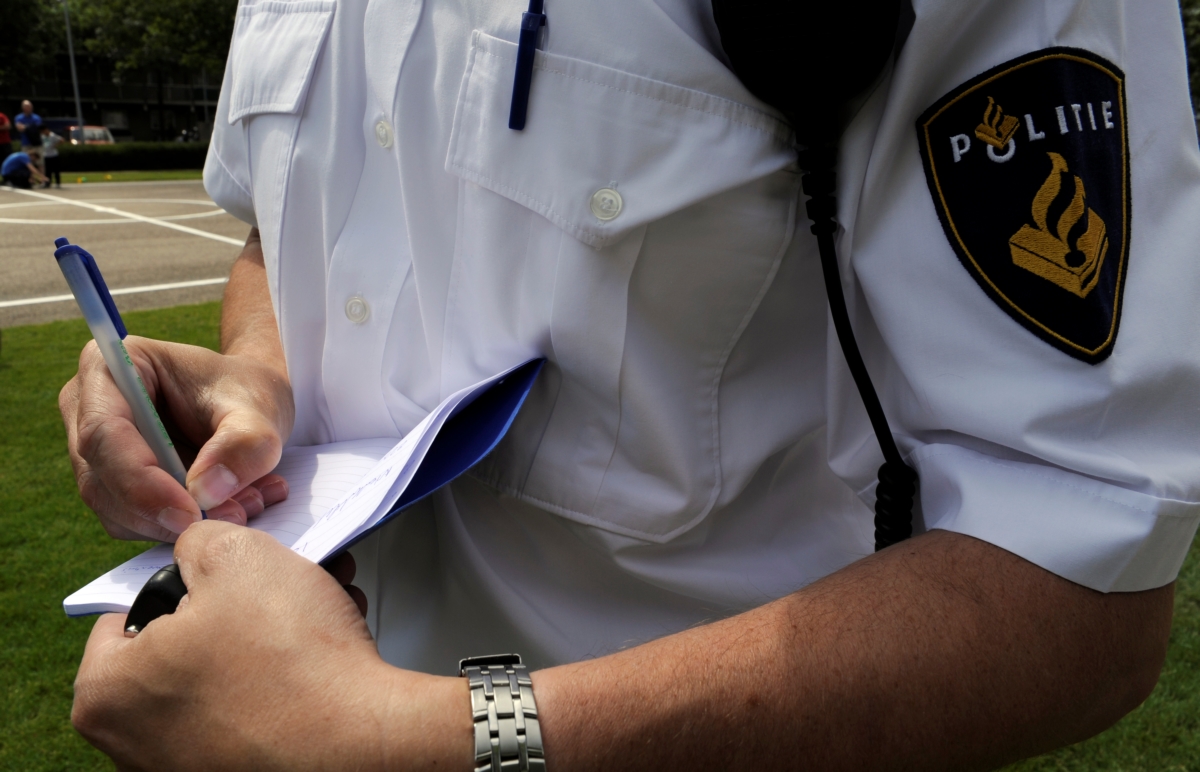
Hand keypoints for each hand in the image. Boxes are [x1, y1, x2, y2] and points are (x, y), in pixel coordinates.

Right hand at [59, 334, 294, 541]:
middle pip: (101, 477)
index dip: (140, 481)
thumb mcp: (260, 410)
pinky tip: (223, 508)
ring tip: (240, 505)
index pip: (104, 432)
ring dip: (173, 522)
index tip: (191, 512)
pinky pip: (130, 521)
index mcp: (113, 365)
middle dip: (161, 510)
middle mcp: (88, 405)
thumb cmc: (247, 391)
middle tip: (228, 517)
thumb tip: (204, 493)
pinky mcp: (111, 481)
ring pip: (112, 508)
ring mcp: (96, 447)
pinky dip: (175, 525)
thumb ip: (243, 445)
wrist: (251, 402)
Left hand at [72, 522, 468, 770]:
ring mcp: (186, 766)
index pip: (126, 613)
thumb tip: (198, 550)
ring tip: (313, 618)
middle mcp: (135, 745)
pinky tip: (321, 659)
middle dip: (236, 610)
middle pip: (182, 645)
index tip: (222, 580)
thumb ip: (199, 540)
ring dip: (270, 639)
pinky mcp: (238, 771)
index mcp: (108, 695)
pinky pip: (254, 711)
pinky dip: (284, 681)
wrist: (361, 742)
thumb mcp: (237, 555)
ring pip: (226, 674)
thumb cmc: (295, 664)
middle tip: (275, 593)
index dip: (183, 582)